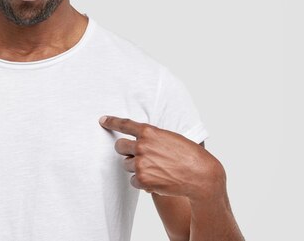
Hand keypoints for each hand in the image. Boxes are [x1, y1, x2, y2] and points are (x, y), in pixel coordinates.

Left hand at [98, 115, 225, 201]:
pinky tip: (156, 180)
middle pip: (119, 147)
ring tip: (156, 170)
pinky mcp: (142, 180)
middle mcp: (142, 146)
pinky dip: (141, 182)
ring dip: (136, 168)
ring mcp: (140, 163)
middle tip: (137, 156)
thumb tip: (140, 142)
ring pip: (126, 165)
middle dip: (126, 151)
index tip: (102, 120)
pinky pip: (132, 181)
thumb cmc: (190, 156)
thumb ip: (153, 137)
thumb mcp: (171, 138)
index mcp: (149, 132)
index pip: (125, 124)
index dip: (112, 121)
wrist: (201, 176)